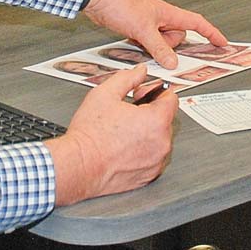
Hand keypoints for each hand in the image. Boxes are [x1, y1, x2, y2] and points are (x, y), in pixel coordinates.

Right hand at [46, 64, 178, 204]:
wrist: (78, 166)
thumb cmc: (90, 136)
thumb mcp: (105, 94)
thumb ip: (127, 78)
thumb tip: (140, 73)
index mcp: (156, 121)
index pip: (172, 99)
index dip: (156, 92)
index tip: (143, 94)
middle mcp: (162, 143)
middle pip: (166, 119)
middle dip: (151, 112)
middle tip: (128, 111)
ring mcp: (156, 162)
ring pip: (160, 139)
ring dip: (148, 133)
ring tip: (123, 131)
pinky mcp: (148, 176)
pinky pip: (153, 158)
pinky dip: (143, 151)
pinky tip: (123, 147)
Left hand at [81, 0, 226, 66]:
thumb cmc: (120, 4)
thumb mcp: (143, 30)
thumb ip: (159, 48)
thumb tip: (172, 61)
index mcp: (168, 13)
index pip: (197, 23)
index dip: (211, 33)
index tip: (221, 43)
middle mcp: (161, 17)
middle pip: (178, 37)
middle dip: (170, 45)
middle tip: (154, 43)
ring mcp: (149, 23)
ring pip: (162, 42)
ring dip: (154, 47)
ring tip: (139, 40)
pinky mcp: (138, 28)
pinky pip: (149, 43)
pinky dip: (144, 46)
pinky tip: (133, 42)